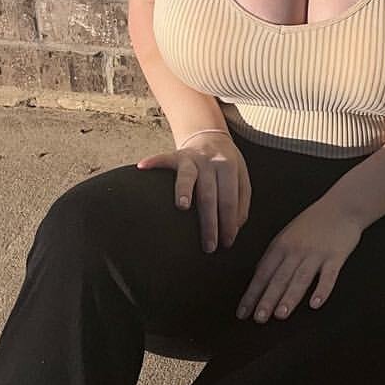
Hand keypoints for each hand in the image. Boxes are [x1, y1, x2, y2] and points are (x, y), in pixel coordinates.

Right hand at [135, 131, 248, 253]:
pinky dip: (153, 162)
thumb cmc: (227, 166)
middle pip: (209, 195)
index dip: (228, 222)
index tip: (226, 243)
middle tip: (209, 246)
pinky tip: (142, 167)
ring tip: (182, 206)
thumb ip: (242, 201)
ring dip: (184, 189)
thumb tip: (235, 228)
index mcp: (229, 168)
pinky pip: (163, 158)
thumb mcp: (241, 178)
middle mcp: (210, 162)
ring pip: (188, 175)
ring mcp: (191, 158)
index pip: (229, 200)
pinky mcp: (176, 155)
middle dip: (209, 222)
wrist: (211, 137)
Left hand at [236, 195, 363, 322]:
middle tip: (259, 318)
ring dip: (289, 297)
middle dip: (267, 299)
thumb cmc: (314, 221)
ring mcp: (316, 253)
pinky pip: (328, 275)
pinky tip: (316, 303)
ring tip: (281, 314)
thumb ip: (274, 256)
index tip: (243, 312)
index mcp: (281, 245)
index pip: (262, 273)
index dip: (252, 294)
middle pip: (279, 277)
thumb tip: (258, 278)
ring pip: (300, 278)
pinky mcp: (335, 256)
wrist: (342, 205)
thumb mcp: (288, 234)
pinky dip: (322, 290)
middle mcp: (296, 250)